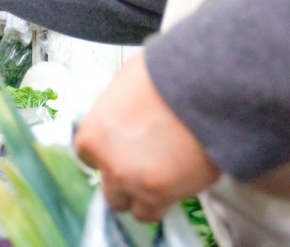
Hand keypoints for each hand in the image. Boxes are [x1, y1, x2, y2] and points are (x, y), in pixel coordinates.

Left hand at [74, 52, 219, 221]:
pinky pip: (156, 212)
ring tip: (163, 181)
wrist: (202, 90)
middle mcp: (107, 163)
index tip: (120, 152)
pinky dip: (164, 203)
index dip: (106, 154)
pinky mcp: (162, 194)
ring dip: (143, 197)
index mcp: (92, 134)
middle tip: (143, 169)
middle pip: (108, 189)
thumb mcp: (124, 84)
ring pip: (132, 207)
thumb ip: (114, 110)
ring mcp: (133, 182)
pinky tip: (176, 185)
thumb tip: (119, 116)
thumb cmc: (163, 77)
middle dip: (123, 182)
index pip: (87, 157)